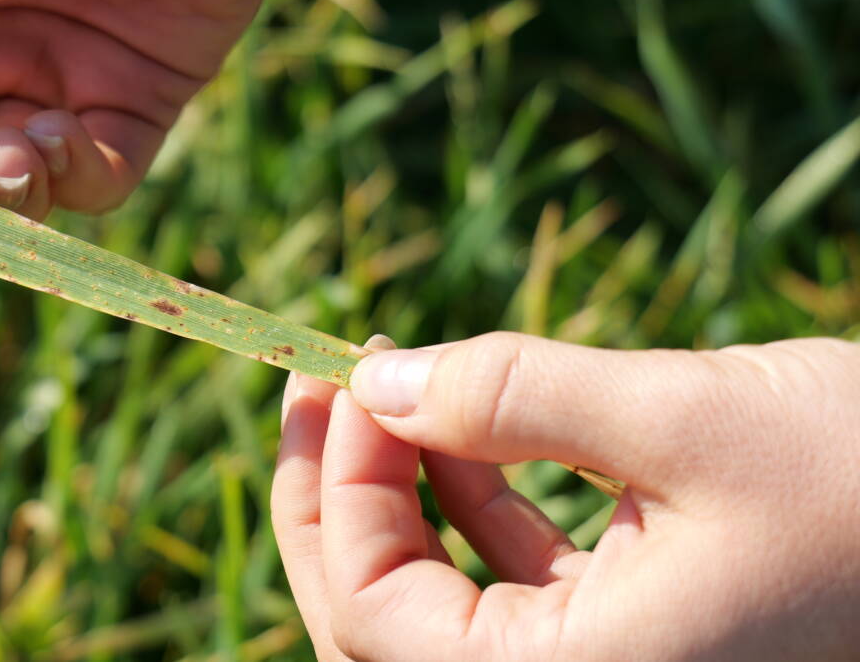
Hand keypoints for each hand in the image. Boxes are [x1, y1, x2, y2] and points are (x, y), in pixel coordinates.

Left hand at [274, 332, 859, 660]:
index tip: (332, 376)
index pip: (374, 620)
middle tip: (324, 388)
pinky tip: (467, 429)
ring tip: (386, 386)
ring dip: (400, 498)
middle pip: (387, 626)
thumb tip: (375, 381)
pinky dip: (474, 509)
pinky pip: (515, 590)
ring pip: (443, 608)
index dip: (331, 496)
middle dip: (342, 503)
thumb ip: (513, 397)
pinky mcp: (644, 637)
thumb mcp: (687, 418)